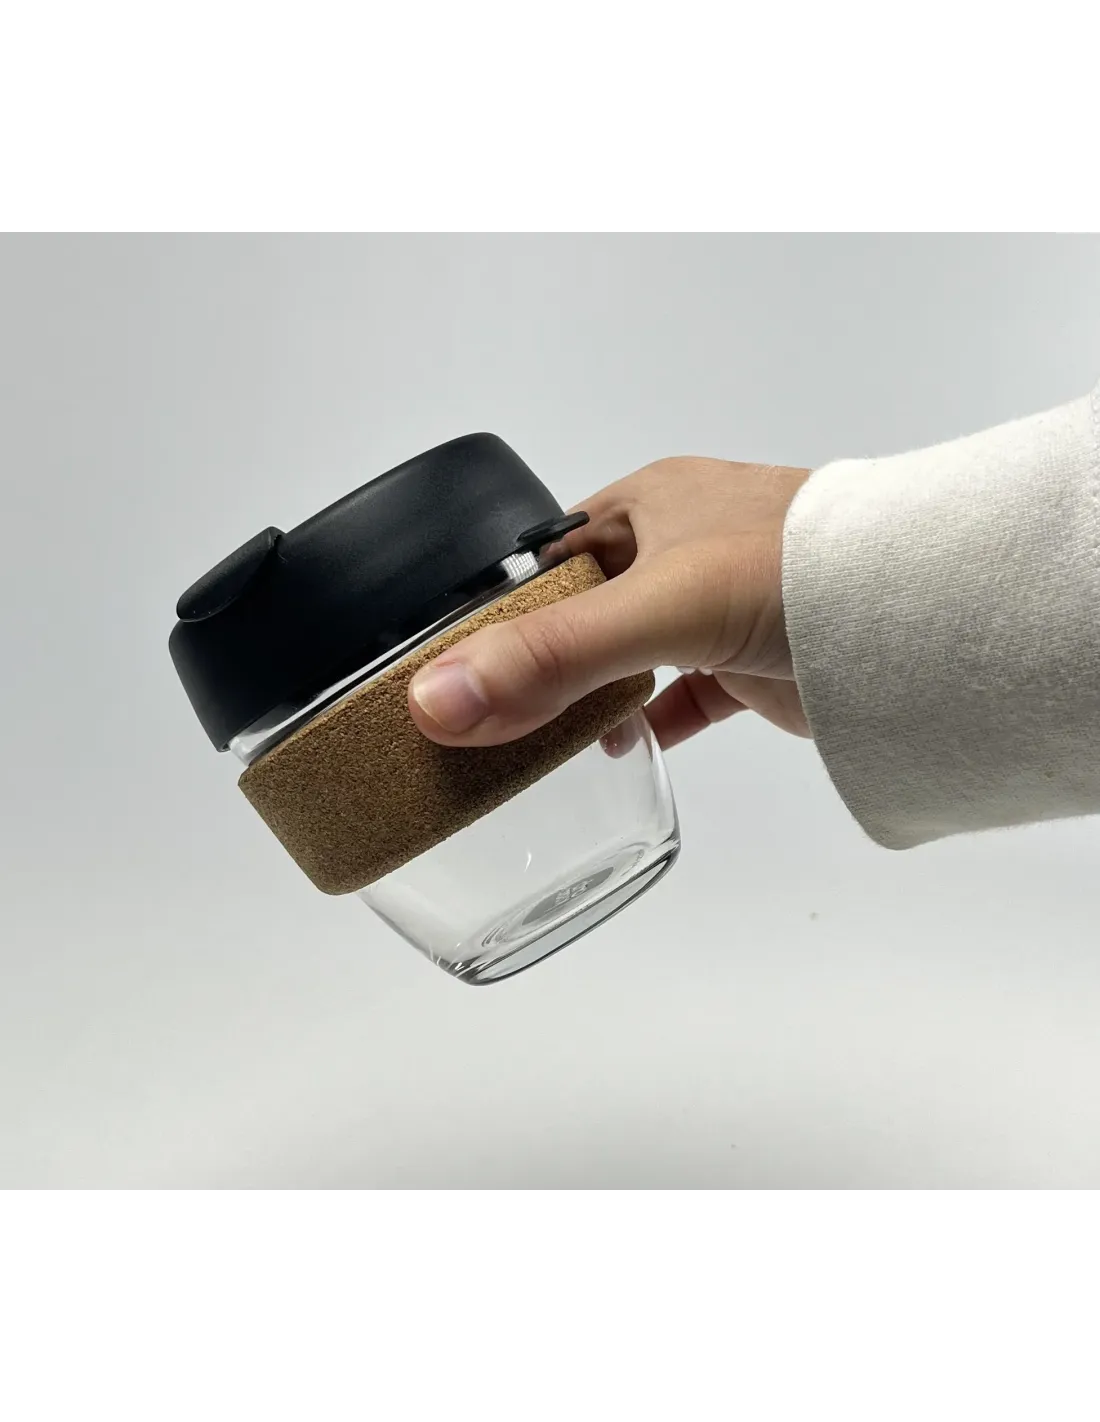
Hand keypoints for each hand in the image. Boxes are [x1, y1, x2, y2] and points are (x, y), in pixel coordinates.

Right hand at [407, 457, 812, 748]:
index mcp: (649, 504)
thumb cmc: (795, 571)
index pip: (551, 557)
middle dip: (545, 659)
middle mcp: (680, 549)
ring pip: (633, 655)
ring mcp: (719, 608)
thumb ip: (551, 657)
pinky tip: (624, 751)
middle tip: (493, 714)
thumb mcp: (657, 607)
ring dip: (595, 695)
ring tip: (545, 738)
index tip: (458, 666)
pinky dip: (654, 723)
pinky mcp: (753, 662)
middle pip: (587, 610)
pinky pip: (686, 696)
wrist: (919, 615)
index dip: (505, 609)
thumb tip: (440, 699)